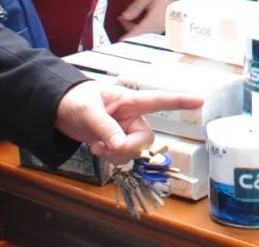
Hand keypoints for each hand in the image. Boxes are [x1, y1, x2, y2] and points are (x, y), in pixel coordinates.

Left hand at [54, 81, 202, 162]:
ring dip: (116, 155)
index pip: (158, 100)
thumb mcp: (87, 111)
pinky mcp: (116, 142)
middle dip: (129, 148)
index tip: (200, 100)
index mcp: (129, 100)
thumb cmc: (75, 100)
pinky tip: (97, 149)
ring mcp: (124, 130)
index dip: (180, 101)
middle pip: (145, 138)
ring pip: (135, 151)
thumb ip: (104, 127)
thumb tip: (119, 145)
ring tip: (96, 146)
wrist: (58, 110)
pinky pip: (123, 156)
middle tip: (107, 147)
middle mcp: (131, 116)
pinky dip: (110, 158)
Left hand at [120, 0, 179, 36]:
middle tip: (121, 18)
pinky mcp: (163, 26)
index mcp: (154, 20)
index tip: (119, 41)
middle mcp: (159, 26)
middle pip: (141, 35)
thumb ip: (135, 7)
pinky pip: (150, 31)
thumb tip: (124, 17)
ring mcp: (162, 27)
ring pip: (146, 33)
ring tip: (127, 18)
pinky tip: (138, 20)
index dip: (128, 38)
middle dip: (129, 29)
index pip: (138, 33)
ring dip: (135, 28)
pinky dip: (142, 27)